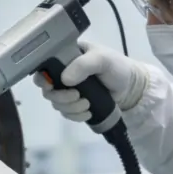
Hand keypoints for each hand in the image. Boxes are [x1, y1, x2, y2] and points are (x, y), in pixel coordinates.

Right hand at [33, 40, 148, 120]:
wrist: (130, 87)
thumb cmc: (116, 67)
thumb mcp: (102, 59)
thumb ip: (84, 65)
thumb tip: (65, 79)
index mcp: (66, 57)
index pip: (44, 67)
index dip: (42, 79)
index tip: (49, 86)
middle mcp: (64, 73)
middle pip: (48, 90)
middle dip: (60, 97)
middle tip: (76, 96)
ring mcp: (69, 90)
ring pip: (56, 103)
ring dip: (70, 107)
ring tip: (87, 104)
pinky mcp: (75, 104)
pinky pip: (66, 113)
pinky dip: (75, 115)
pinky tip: (87, 112)